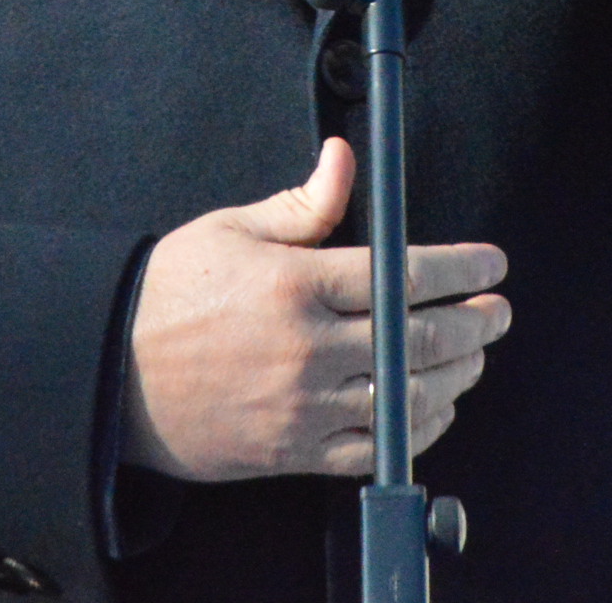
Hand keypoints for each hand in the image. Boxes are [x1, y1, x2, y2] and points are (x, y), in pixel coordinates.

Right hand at [122, 138, 511, 480]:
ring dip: (456, 376)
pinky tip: (434, 408)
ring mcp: (303, 406)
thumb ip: (302, 205)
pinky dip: (416, 430)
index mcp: (294, 285)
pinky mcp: (294, 452)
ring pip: (407, 396)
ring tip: (474, 357)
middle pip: (419, 338)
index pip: (402, 274)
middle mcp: (307, 348)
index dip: (460, 269)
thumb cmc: (169, 295)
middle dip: (475, 324)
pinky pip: (376, 448)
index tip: (491, 263)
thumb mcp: (231, 231)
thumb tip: (345, 159)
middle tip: (499, 311)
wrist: (112, 376)